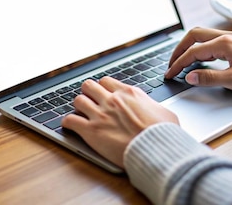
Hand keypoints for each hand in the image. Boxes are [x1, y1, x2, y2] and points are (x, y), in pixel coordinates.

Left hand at [61, 77, 178, 167]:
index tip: (103, 95)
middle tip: (89, 103)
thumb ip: (151, 107)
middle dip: (87, 94)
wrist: (156, 149)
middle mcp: (112, 100)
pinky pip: (70, 120)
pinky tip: (70, 126)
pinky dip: (68, 123)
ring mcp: (100, 114)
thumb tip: (153, 110)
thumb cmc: (163, 134)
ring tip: (80, 114)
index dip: (103, 89)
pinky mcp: (91, 131)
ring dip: (78, 107)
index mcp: (129, 93)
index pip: (106, 81)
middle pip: (88, 86)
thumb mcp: (163, 112)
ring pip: (78, 100)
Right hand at [165, 27, 231, 92]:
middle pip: (193, 36)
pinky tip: (200, 57)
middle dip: (178, 49)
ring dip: (188, 45)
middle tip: (170, 64)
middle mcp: (225, 36)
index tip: (169, 74)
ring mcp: (231, 37)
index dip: (178, 64)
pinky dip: (199, 46)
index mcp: (223, 44)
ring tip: (181, 59)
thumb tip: (189, 77)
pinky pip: (210, 39)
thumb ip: (210, 78)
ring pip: (201, 35)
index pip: (192, 52)